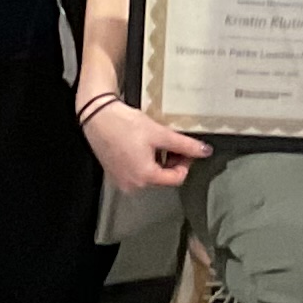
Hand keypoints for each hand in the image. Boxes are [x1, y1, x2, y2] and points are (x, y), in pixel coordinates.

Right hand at [85, 93, 205, 194]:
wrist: (97, 117)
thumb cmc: (126, 125)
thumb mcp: (159, 133)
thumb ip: (184, 145)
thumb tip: (206, 152)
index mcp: (145, 177)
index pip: (178, 178)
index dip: (186, 162)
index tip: (185, 147)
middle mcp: (134, 185)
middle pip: (164, 178)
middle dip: (172, 161)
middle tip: (172, 143)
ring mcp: (122, 181)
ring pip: (151, 175)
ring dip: (160, 161)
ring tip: (157, 142)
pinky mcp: (115, 174)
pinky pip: (138, 173)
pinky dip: (146, 162)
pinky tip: (143, 146)